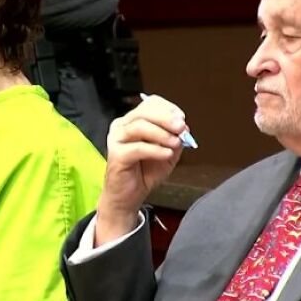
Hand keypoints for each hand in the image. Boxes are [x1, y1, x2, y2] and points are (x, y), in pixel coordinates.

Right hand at [94, 95, 186, 244]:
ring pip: (139, 126)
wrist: (129, 196)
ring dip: (161, 133)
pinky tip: (167, 154)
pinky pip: (137, 147)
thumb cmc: (145, 172)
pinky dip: (155, 149)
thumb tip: (184, 128)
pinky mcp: (116, 155)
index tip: (182, 118)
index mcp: (132, 121)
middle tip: (181, 128)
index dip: (167, 108)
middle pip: (143, 112)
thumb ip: (174, 139)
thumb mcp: (166, 152)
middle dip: (166, 118)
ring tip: (175, 143)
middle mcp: (122, 126)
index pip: (149, 104)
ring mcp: (117, 139)